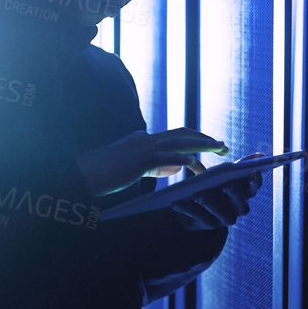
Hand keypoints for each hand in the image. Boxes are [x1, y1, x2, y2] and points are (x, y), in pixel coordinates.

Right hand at [76, 127, 228, 196]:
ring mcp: (142, 148)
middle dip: (205, 138)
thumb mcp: (134, 167)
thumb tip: (176, 166)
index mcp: (144, 140)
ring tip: (219, 149)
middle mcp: (145, 140)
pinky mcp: (138, 160)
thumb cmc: (106, 174)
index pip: (175, 136)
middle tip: (224, 146)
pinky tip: (194, 164)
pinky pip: (164, 157)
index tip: (212, 146)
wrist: (83, 174)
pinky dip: (181, 159)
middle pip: (182, 134)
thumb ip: (155, 165)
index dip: (196, 140)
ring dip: (201, 144)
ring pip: (178, 142)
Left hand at [169, 151, 266, 231]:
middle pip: (240, 203)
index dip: (255, 182)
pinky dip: (188, 210)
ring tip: (198, 195)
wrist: (197, 208)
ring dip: (209, 203)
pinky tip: (177, 202)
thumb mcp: (226, 174)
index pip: (254, 188)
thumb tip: (261, 155)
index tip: (253, 172)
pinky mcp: (207, 225)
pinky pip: (198, 217)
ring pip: (219, 213)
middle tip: (227, 184)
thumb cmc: (215, 184)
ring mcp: (223, 219)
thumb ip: (240, 165)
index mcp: (245, 194)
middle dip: (234, 193)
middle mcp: (238, 209)